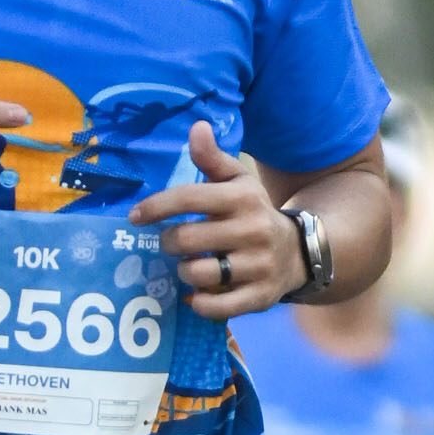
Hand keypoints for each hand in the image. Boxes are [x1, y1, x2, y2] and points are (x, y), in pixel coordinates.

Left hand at [130, 122, 297, 306]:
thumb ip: (212, 158)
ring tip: (188, 265)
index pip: (189, 198)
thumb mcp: (237, 182)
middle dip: (168, 242)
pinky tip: (196, 294)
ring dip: (183, 271)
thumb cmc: (252, 213)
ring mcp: (258, 266)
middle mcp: (253, 230)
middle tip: (169, 243)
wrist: (297, 252)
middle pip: (187, 239)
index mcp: (242, 198)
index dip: (156, 207)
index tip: (136, 217)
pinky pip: (218, 307)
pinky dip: (199, 302)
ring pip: (199, 273)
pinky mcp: (260, 297)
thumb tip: (197, 127)